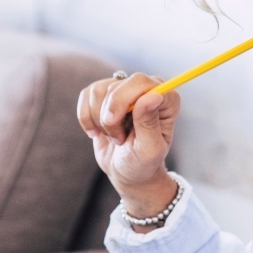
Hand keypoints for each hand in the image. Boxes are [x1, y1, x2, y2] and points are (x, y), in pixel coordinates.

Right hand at [77, 73, 181, 218]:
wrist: (125, 170)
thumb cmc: (142, 163)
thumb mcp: (149, 150)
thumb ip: (149, 123)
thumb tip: (153, 95)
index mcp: (166, 100)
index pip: (140, 82)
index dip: (122, 101)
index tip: (114, 123)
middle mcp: (147, 89)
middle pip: (116, 86)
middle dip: (110, 117)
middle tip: (118, 139)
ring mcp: (125, 89)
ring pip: (98, 91)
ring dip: (99, 120)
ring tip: (114, 138)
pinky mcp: (106, 94)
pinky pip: (86, 95)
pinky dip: (86, 117)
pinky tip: (97, 132)